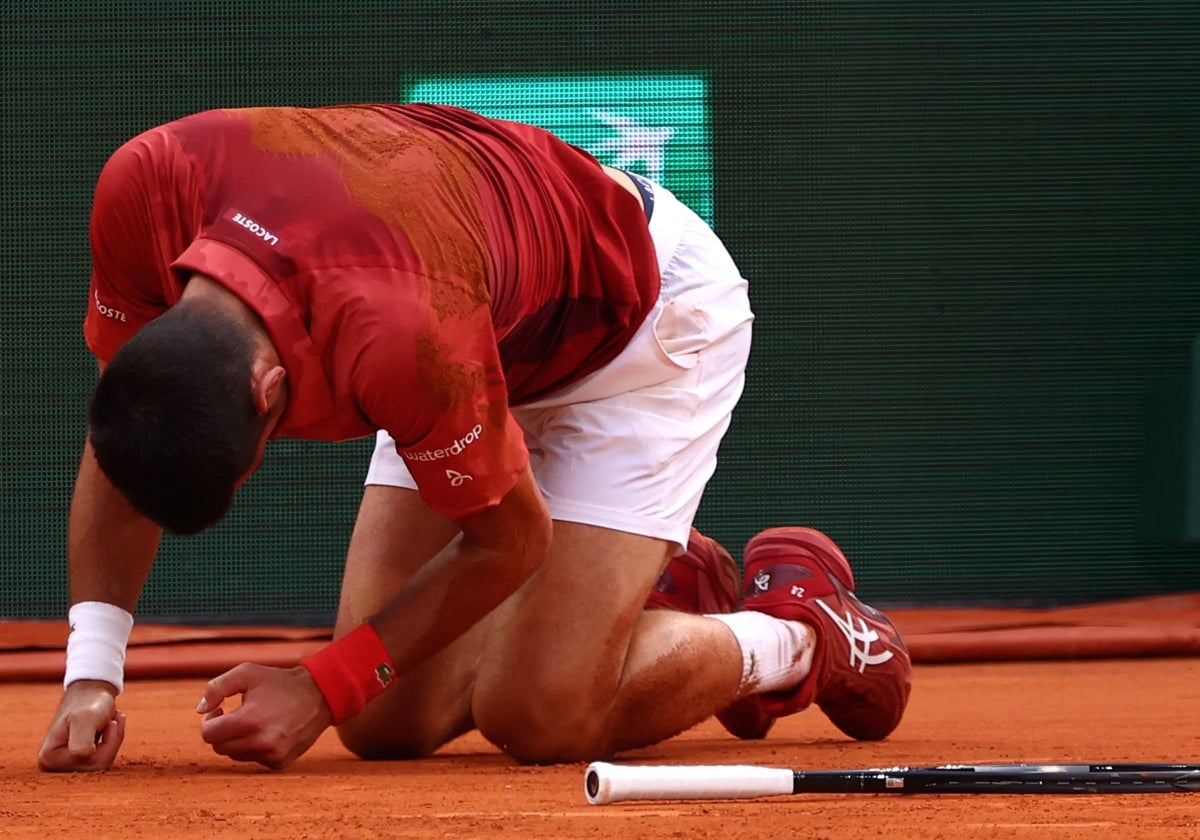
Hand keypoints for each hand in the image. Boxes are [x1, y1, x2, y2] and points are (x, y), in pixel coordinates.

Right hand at [37, 680, 125, 771]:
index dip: (108, 743)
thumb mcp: (85, 718)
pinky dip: (112, 742)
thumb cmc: (88, 702)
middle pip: (96, 767)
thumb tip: (80, 756)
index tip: (109, 721)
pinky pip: (102, 760)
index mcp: (48, 758)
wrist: (90, 689)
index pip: (90, 763)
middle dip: (112, 742)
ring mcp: (63, 763)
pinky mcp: (74, 760)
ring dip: (113, 740)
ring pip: (101, 764)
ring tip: (112, 721)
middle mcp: (52, 765)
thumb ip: (82, 737)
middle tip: (113, 720)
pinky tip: (111, 726)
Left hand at [197, 663, 331, 769]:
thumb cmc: (279, 683)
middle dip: (222, 731)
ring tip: (254, 721)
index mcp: (249, 720)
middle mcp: (261, 742)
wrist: (318, 695)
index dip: (209, 721)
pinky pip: (253, 760)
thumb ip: (217, 688)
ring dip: (238, 740)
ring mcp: (272, 755)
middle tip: (234, 715)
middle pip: (219, 747)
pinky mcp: (280, 763)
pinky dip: (254, 748)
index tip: (220, 710)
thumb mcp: (247, 673)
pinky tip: (267, 731)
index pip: (208, 735)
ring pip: (235, 755)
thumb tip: (200, 710)